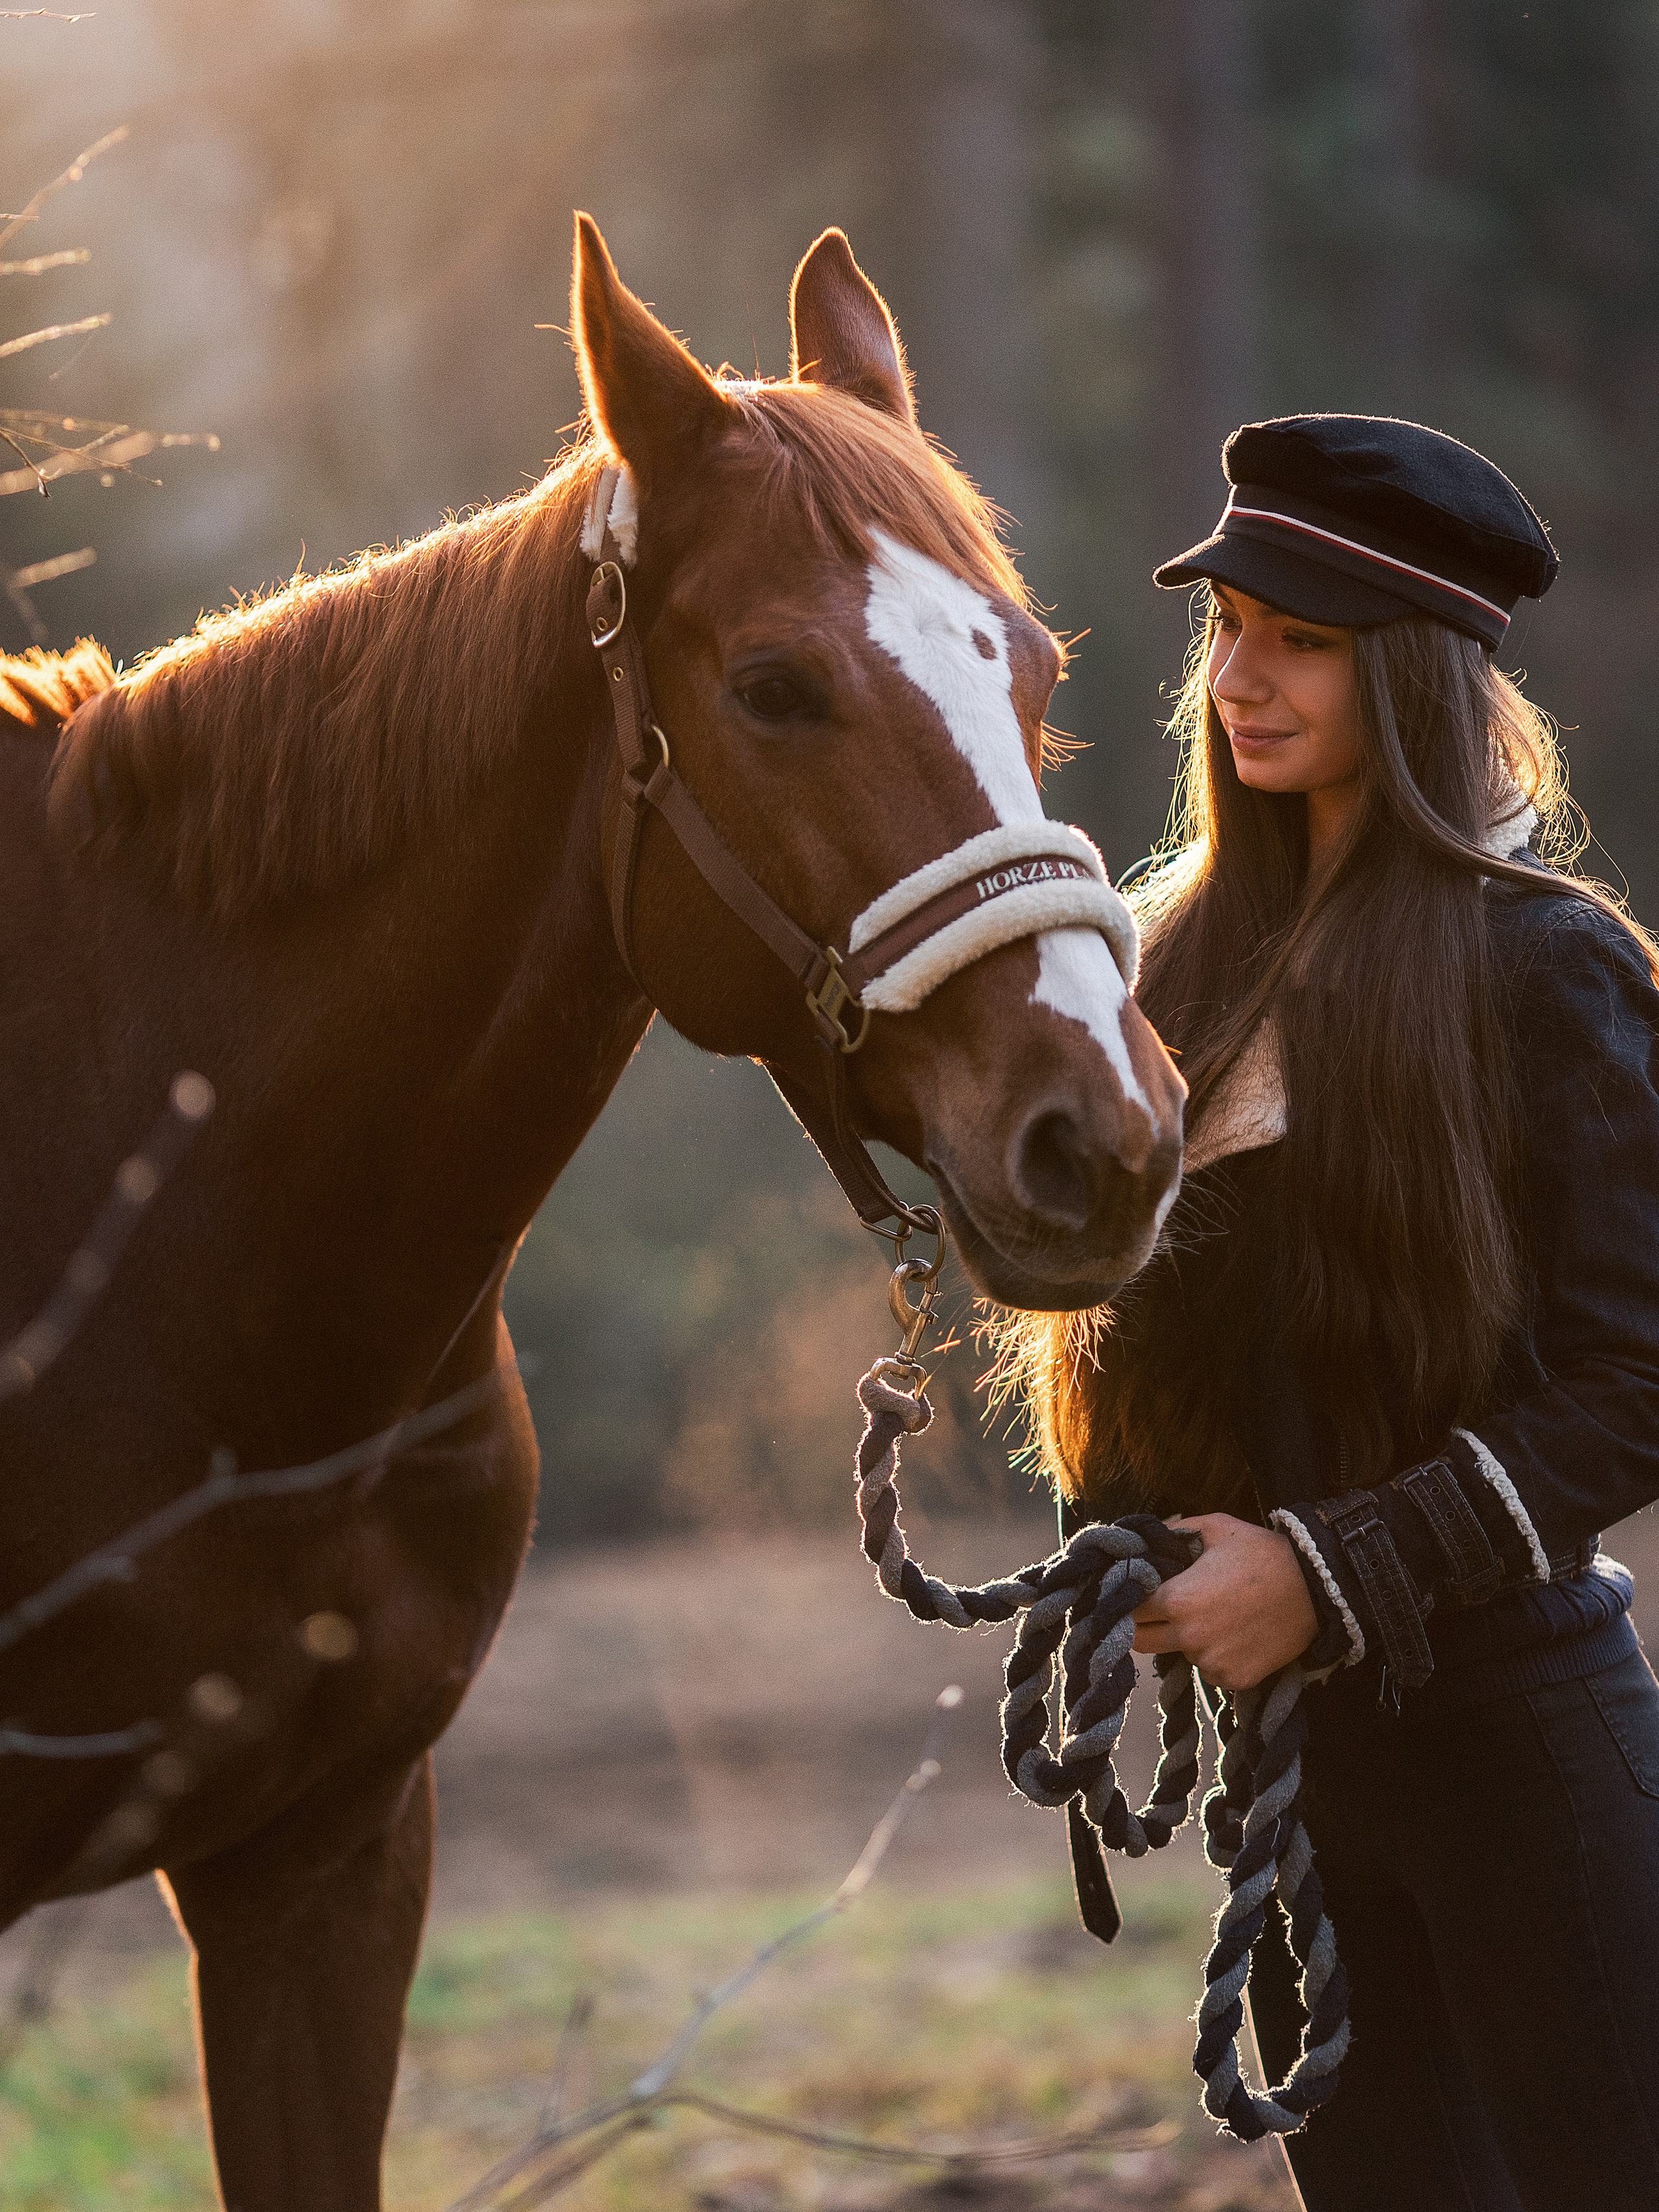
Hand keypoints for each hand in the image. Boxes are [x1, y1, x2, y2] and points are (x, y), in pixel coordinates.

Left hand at [1132, 1513, 1317, 1691]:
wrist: (1315, 1587)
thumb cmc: (1263, 1553)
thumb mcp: (1216, 1527)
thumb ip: (1175, 1532)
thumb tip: (1148, 1539)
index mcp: (1177, 1599)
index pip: (1130, 1609)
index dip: (1132, 1599)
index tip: (1140, 1593)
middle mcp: (1189, 1636)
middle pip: (1141, 1641)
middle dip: (1144, 1625)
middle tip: (1162, 1611)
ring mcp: (1211, 1662)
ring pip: (1179, 1655)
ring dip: (1185, 1640)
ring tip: (1215, 1617)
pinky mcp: (1235, 1679)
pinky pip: (1210, 1671)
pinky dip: (1215, 1657)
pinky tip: (1235, 1635)